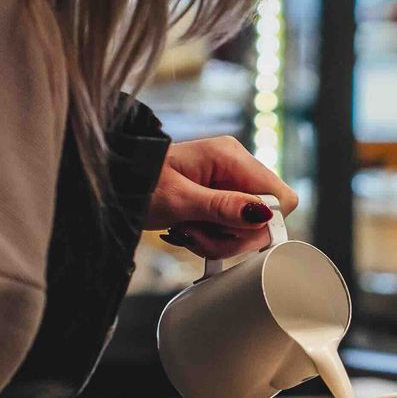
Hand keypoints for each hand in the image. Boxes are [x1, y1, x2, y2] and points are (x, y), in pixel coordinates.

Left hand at [147, 136, 301, 260]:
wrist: (115, 185)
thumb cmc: (139, 184)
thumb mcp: (179, 200)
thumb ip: (222, 208)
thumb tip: (263, 213)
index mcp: (231, 156)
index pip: (281, 197)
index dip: (263, 223)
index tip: (230, 231)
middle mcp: (235, 167)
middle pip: (266, 218)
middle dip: (233, 237)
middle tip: (197, 235)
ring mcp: (229, 184)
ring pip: (248, 229)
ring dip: (218, 241)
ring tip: (187, 232)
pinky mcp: (221, 200)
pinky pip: (231, 230)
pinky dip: (212, 239)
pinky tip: (189, 232)